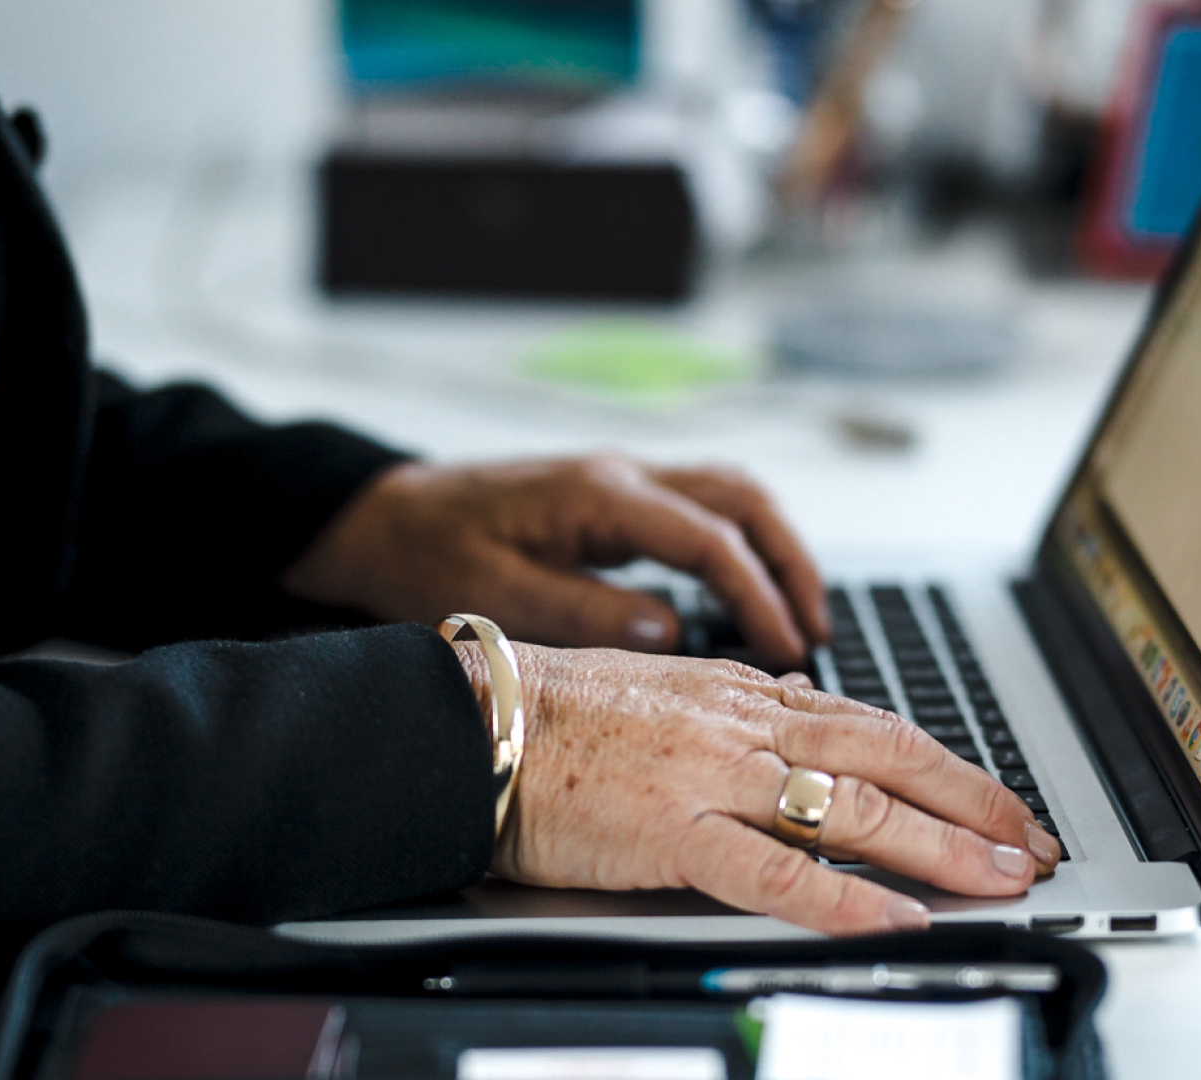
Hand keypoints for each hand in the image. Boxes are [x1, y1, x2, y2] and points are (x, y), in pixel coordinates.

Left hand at [284, 456, 827, 663]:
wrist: (383, 516)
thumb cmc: (427, 554)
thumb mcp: (498, 596)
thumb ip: (586, 614)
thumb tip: (672, 632)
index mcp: (598, 495)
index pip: (708, 538)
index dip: (758, 594)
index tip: (789, 647)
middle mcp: (620, 476)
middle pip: (742, 499)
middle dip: (791, 561)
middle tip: (817, 630)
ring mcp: (620, 481)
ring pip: (729, 495)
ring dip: (772, 549)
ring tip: (798, 616)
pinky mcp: (613, 500)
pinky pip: (700, 509)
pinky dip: (738, 546)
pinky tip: (745, 595)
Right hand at [456, 644, 1062, 934]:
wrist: (473, 720)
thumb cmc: (552, 708)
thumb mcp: (663, 684)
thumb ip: (737, 701)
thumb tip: (798, 705)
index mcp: (742, 692)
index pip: (873, 723)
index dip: (949, 765)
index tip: (997, 798)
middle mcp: (743, 726)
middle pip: (888, 759)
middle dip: (976, 804)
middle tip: (1035, 842)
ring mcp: (713, 777)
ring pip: (853, 808)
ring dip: (941, 846)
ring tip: (1003, 878)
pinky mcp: (672, 832)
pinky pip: (776, 871)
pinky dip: (844, 898)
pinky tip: (896, 918)